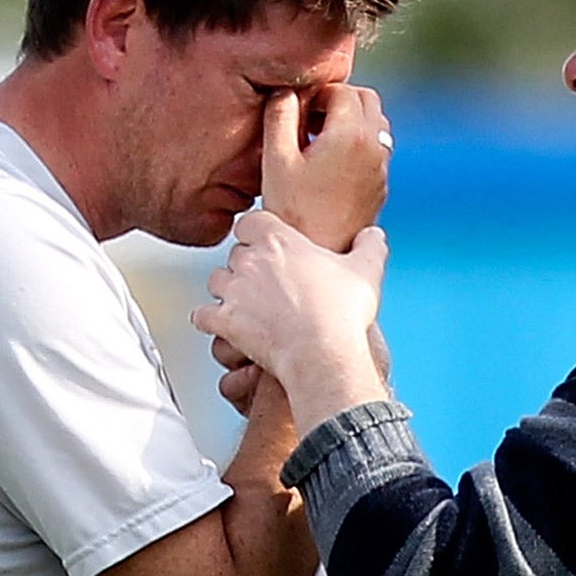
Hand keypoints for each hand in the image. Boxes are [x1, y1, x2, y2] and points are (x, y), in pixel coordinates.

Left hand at [195, 210, 387, 431]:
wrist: (322, 354)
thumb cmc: (340, 314)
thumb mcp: (366, 271)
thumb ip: (370, 246)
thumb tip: (373, 235)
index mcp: (279, 241)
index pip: (251, 221)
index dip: (257, 232)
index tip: (265, 242)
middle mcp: (250, 261)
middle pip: (235, 253)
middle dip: (246, 265)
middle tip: (264, 280)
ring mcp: (235, 292)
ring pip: (216, 281)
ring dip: (227, 290)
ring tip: (244, 302)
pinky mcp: (225, 322)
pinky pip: (202, 316)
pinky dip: (209, 320)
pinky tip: (220, 324)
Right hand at [261, 86, 389, 252]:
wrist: (316, 253)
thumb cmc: (292, 211)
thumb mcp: (276, 159)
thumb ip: (280, 115)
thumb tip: (286, 91)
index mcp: (350, 135)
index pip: (343, 90)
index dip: (319, 94)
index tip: (300, 111)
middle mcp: (374, 148)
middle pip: (367, 100)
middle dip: (340, 100)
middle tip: (311, 119)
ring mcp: (381, 169)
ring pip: (376, 124)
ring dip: (351, 120)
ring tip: (320, 141)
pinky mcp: (380, 187)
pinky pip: (376, 150)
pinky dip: (358, 144)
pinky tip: (330, 165)